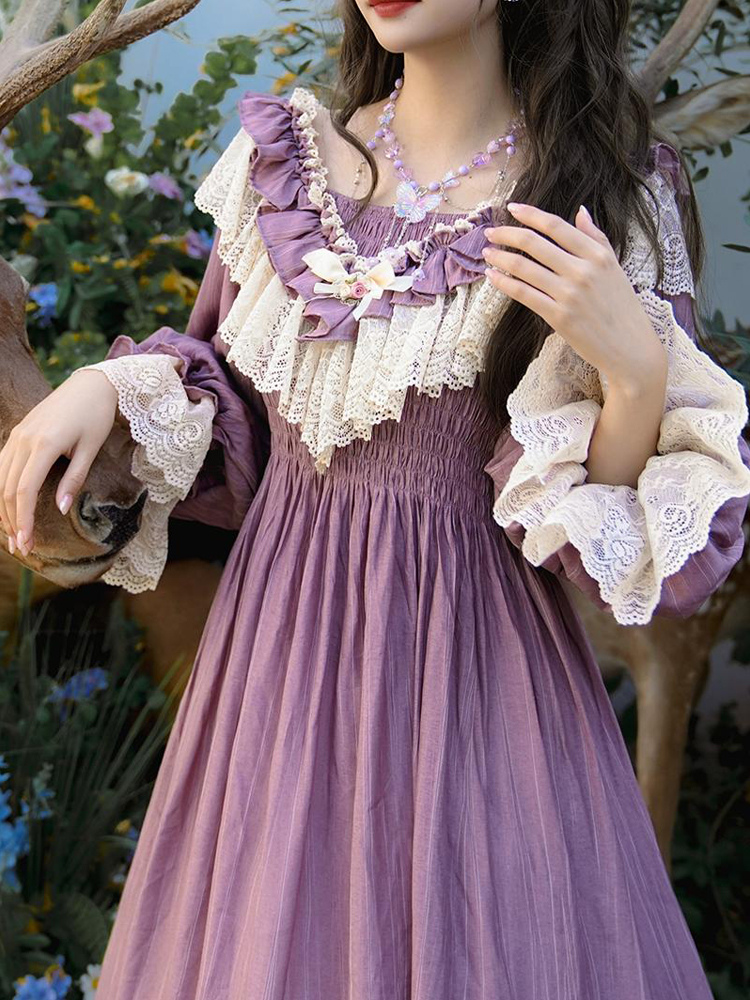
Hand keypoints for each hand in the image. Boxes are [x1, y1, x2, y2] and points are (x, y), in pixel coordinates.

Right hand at [0, 369, 118, 556]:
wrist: (91, 384)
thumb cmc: (95, 416)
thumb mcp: (91, 449)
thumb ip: (74, 479)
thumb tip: (60, 509)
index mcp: (43, 444)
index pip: (24, 490)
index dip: (23, 519)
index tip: (27, 542)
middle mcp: (23, 439)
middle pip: (8, 488)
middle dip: (11, 520)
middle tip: (21, 547)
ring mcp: (17, 435)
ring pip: (1, 478)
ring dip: (4, 508)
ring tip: (13, 533)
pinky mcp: (18, 433)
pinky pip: (2, 465)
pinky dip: (3, 489)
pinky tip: (9, 506)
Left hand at [482, 202, 667, 388]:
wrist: (630, 348)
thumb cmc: (622, 308)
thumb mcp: (614, 267)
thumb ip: (596, 238)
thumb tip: (580, 211)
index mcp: (597, 254)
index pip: (556, 226)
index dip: (530, 214)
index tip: (511, 208)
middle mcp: (583, 271)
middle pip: (535, 243)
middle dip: (507, 234)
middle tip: (490, 233)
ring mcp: (569, 294)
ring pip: (524, 268)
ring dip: (500, 258)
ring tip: (487, 254)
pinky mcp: (559, 317)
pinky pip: (524, 294)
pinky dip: (504, 283)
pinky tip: (492, 276)